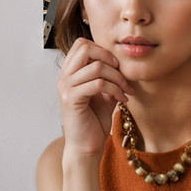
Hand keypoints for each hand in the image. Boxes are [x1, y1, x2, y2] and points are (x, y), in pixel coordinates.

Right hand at [57, 35, 127, 158]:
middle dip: (109, 58)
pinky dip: (115, 89)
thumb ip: (108, 77)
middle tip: (121, 74)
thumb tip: (122, 63)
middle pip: (85, 48)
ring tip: (126, 91)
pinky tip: (122, 100)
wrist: (86, 147)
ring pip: (96, 66)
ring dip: (117, 78)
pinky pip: (98, 84)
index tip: (117, 67)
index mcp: (70, 73)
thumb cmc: (94, 121)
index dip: (102, 50)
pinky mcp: (72, 99)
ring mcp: (66, 88)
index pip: (82, 44)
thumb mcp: (104, 94)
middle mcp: (65, 77)